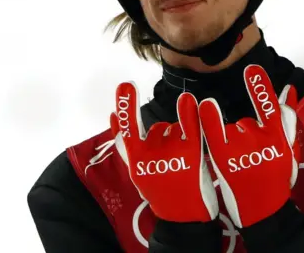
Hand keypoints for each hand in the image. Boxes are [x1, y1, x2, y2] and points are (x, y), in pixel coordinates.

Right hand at [110, 82, 217, 222]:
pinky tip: (188, 100)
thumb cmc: (161, 193)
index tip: (125, 85)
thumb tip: (112, 117)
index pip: (127, 127)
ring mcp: (172, 153)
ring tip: (182, 164)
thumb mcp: (138, 172)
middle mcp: (151, 155)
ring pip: (172, 130)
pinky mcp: (192, 154)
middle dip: (162, 138)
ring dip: (177, 138)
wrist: (185, 219)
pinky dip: (188, 112)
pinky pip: (189, 126)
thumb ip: (126, 146)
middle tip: (171, 162)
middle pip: (156, 129)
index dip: (125, 105)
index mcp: (136, 161)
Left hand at [198, 64, 298, 227]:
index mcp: (279, 138)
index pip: (270, 107)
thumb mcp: (288, 149)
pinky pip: (212, 128)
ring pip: (228, 127)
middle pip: (245, 121)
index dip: (260, 87)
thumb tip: (289, 88)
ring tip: (239, 163)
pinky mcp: (221, 155)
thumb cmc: (276, 176)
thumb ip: (288, 119)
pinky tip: (206, 108)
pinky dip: (208, 117)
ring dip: (229, 139)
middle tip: (250, 157)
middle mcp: (260, 140)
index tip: (252, 68)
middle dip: (244, 134)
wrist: (261, 209)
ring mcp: (239, 147)